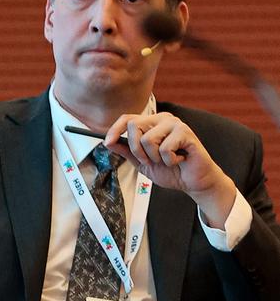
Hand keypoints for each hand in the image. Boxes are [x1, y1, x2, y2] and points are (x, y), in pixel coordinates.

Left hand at [104, 112, 238, 227]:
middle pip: (134, 125)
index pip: (127, 118)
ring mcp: (175, 124)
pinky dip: (169, 160)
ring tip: (167, 160)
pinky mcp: (186, 133)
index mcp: (151, 123)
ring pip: (147, 139)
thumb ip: (126, 151)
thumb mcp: (142, 162)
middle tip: (148, 160)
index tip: (108, 142)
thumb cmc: (171, 170)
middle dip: (136, 149)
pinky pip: (164, 148)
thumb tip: (109, 142)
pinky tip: (179, 160)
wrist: (193, 182)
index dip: (115, 130)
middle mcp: (162, 119)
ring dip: (154, 157)